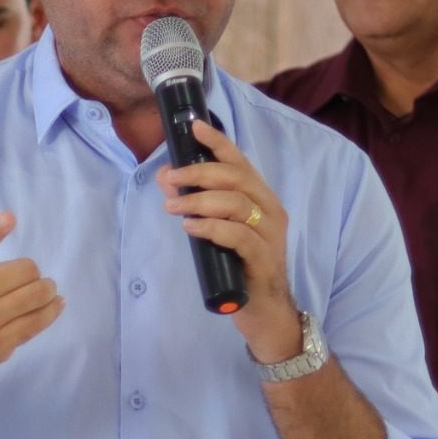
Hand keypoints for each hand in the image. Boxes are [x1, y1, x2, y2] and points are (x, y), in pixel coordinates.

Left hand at [160, 118, 300, 360]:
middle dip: (199, 173)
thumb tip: (168, 178)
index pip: (240, 161)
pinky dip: (211, 228)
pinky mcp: (263, 260)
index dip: (217, 142)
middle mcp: (270, 210)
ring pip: (236, 204)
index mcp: (260, 198)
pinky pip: (238, 236)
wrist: (265, 311)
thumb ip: (198, 205)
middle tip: (170, 178)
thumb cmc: (239, 267)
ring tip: (173, 207)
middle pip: (236, 178)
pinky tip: (191, 228)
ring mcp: (270, 235)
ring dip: (200, 201)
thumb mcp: (216, 231)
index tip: (193, 127)